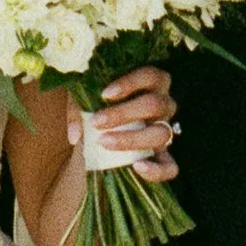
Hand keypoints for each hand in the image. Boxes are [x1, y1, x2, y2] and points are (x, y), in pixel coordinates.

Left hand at [87, 64, 178, 180]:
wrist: (102, 131)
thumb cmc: (98, 107)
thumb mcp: (84, 102)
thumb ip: (77, 113)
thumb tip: (75, 136)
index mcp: (151, 85)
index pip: (150, 76)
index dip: (131, 83)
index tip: (104, 95)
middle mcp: (163, 105)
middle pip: (155, 105)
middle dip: (124, 114)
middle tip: (97, 122)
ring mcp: (166, 131)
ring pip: (162, 133)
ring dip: (132, 138)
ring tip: (104, 142)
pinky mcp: (164, 156)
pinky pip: (170, 167)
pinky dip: (157, 170)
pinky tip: (137, 167)